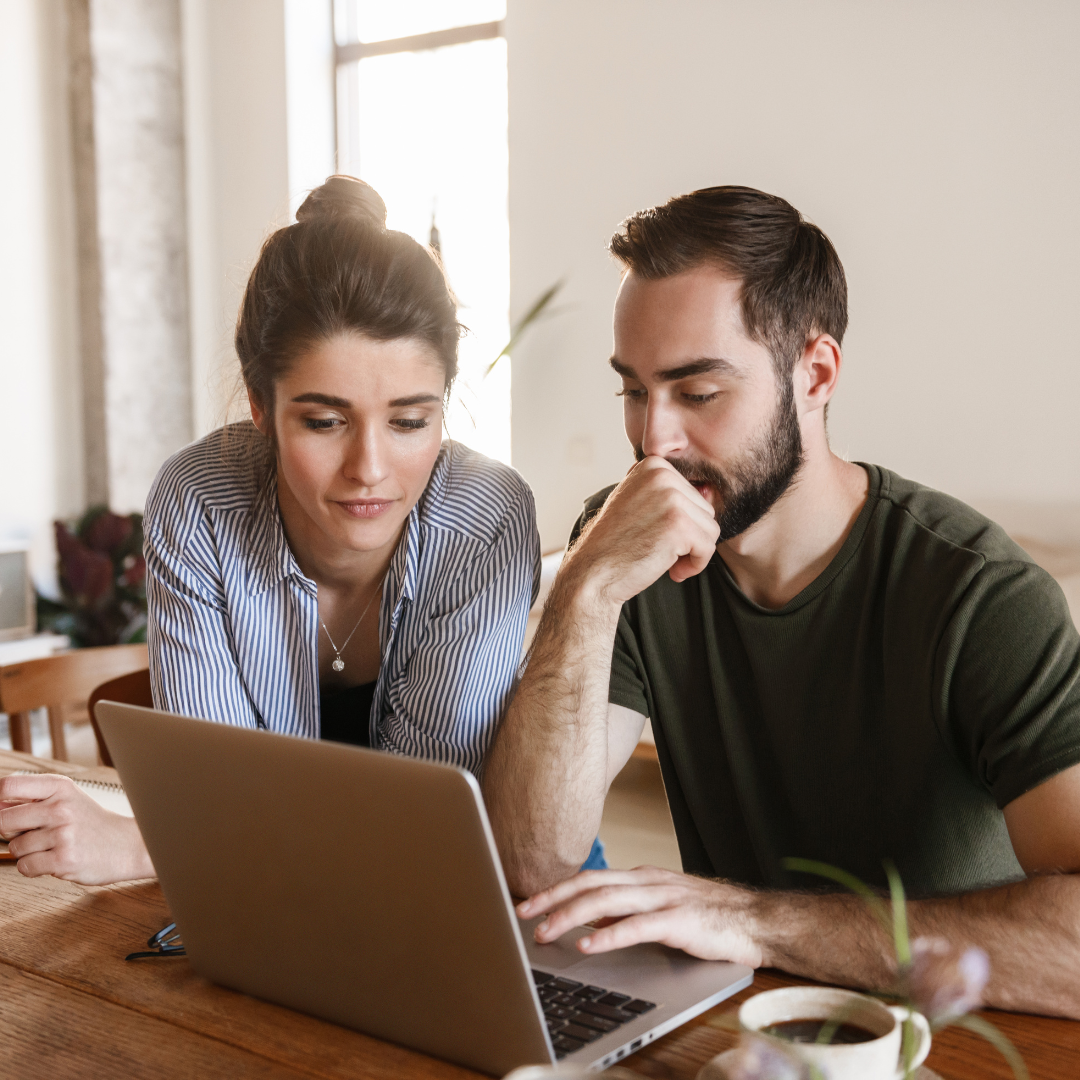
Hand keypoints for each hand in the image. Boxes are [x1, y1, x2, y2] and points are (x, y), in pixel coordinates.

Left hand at [0, 774, 153, 885]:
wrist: (126, 845)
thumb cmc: (92, 823)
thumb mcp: (68, 799)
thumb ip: (33, 799)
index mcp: (61, 787)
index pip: (9, 786)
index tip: (1, 809)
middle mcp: (61, 808)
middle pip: (4, 820)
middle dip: (9, 831)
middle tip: (31, 832)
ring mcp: (62, 834)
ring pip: (15, 847)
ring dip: (27, 851)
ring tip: (51, 847)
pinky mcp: (63, 860)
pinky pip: (24, 867)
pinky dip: (33, 867)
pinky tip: (52, 860)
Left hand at [517, 865, 763, 966]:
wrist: (758, 920)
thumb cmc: (710, 917)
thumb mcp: (662, 908)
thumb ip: (629, 911)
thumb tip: (591, 922)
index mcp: (642, 878)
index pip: (590, 879)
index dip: (557, 890)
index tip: (529, 903)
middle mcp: (648, 882)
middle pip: (590, 885)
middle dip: (553, 899)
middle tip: (523, 914)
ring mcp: (663, 898)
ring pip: (606, 902)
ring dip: (571, 916)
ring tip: (545, 932)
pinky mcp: (679, 921)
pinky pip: (637, 926)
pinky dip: (608, 936)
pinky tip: (588, 946)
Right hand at [566, 457, 719, 606]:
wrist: (593, 572)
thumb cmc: (617, 543)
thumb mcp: (639, 503)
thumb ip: (668, 493)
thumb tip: (711, 491)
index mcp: (653, 465)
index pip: (692, 495)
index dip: (679, 523)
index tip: (655, 534)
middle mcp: (661, 475)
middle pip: (705, 510)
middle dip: (689, 537)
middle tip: (659, 550)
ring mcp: (671, 498)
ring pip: (710, 529)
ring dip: (692, 552)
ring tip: (664, 560)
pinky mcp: (679, 524)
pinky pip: (708, 547)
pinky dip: (695, 565)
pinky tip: (672, 571)